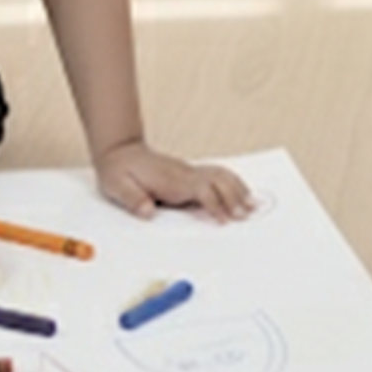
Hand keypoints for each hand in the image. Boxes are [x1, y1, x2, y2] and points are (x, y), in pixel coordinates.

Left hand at [97, 140, 254, 222]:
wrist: (118, 151)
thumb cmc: (118, 171)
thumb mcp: (117, 186)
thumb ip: (133, 199)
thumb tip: (148, 211)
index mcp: (170, 180)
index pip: (200, 190)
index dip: (214, 205)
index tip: (225, 220)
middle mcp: (183, 174)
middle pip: (217, 181)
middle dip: (234, 197)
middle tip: (248, 215)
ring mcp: (187, 172)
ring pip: (219, 175)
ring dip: (237, 188)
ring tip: (254, 205)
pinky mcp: (188, 174)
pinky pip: (215, 175)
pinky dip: (232, 182)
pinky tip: (241, 192)